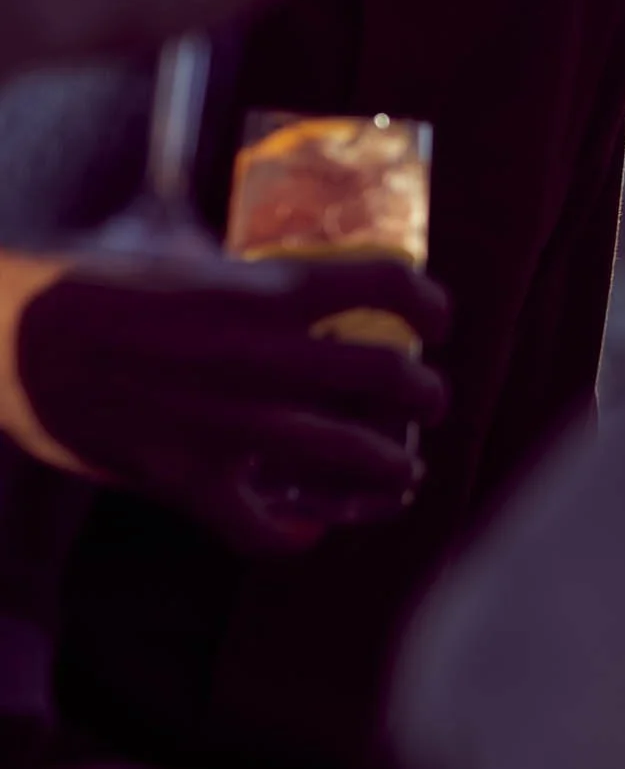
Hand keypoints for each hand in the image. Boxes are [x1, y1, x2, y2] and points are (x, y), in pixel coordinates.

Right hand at [12, 258, 449, 553]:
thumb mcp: (176, 244)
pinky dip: (294, 536)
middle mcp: (263, 357)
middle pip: (392, 377)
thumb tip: (270, 231)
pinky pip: (262, 530)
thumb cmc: (85, 278)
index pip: (391, 285)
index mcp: (266, 289)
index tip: (438, 320)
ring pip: (352, 456)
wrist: (4, 335)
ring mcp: (228, 423)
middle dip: (428, 394)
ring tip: (404, 469)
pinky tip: (306, 528)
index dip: (431, 304)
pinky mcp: (185, 478)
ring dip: (393, 465)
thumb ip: (236, 256)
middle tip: (431, 401)